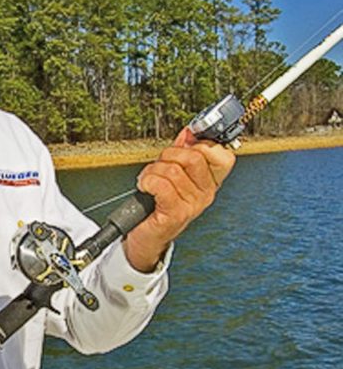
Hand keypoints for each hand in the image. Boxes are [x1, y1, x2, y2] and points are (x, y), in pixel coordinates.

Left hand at [123, 128, 235, 272]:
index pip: (222, 155)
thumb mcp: (172, 174)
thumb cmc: (157, 205)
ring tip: (148, 182)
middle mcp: (206, 194)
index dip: (202, 144)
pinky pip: (161, 185)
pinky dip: (147, 182)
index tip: (186, 144)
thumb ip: (183, 152)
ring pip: (172, 170)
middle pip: (194, 157)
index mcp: (210, 182)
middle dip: (169, 155)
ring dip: (153, 171)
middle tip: (159, 165)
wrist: (146, 236)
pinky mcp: (177, 213)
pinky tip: (145, 188)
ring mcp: (193, 205)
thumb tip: (189, 132)